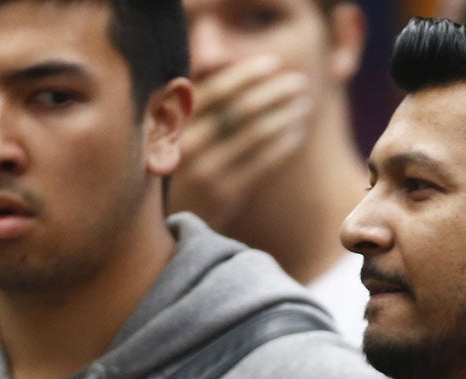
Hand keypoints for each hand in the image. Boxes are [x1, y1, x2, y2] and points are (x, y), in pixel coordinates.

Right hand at [167, 54, 313, 229]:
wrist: (161, 228)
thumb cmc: (172, 175)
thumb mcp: (170, 138)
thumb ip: (193, 110)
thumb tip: (228, 74)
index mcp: (170, 122)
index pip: (214, 89)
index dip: (245, 74)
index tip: (272, 63)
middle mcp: (186, 144)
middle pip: (238, 108)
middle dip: (272, 91)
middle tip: (298, 82)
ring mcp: (205, 169)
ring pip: (254, 132)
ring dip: (284, 115)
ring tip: (304, 105)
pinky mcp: (224, 193)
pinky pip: (261, 161)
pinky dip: (282, 144)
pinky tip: (297, 134)